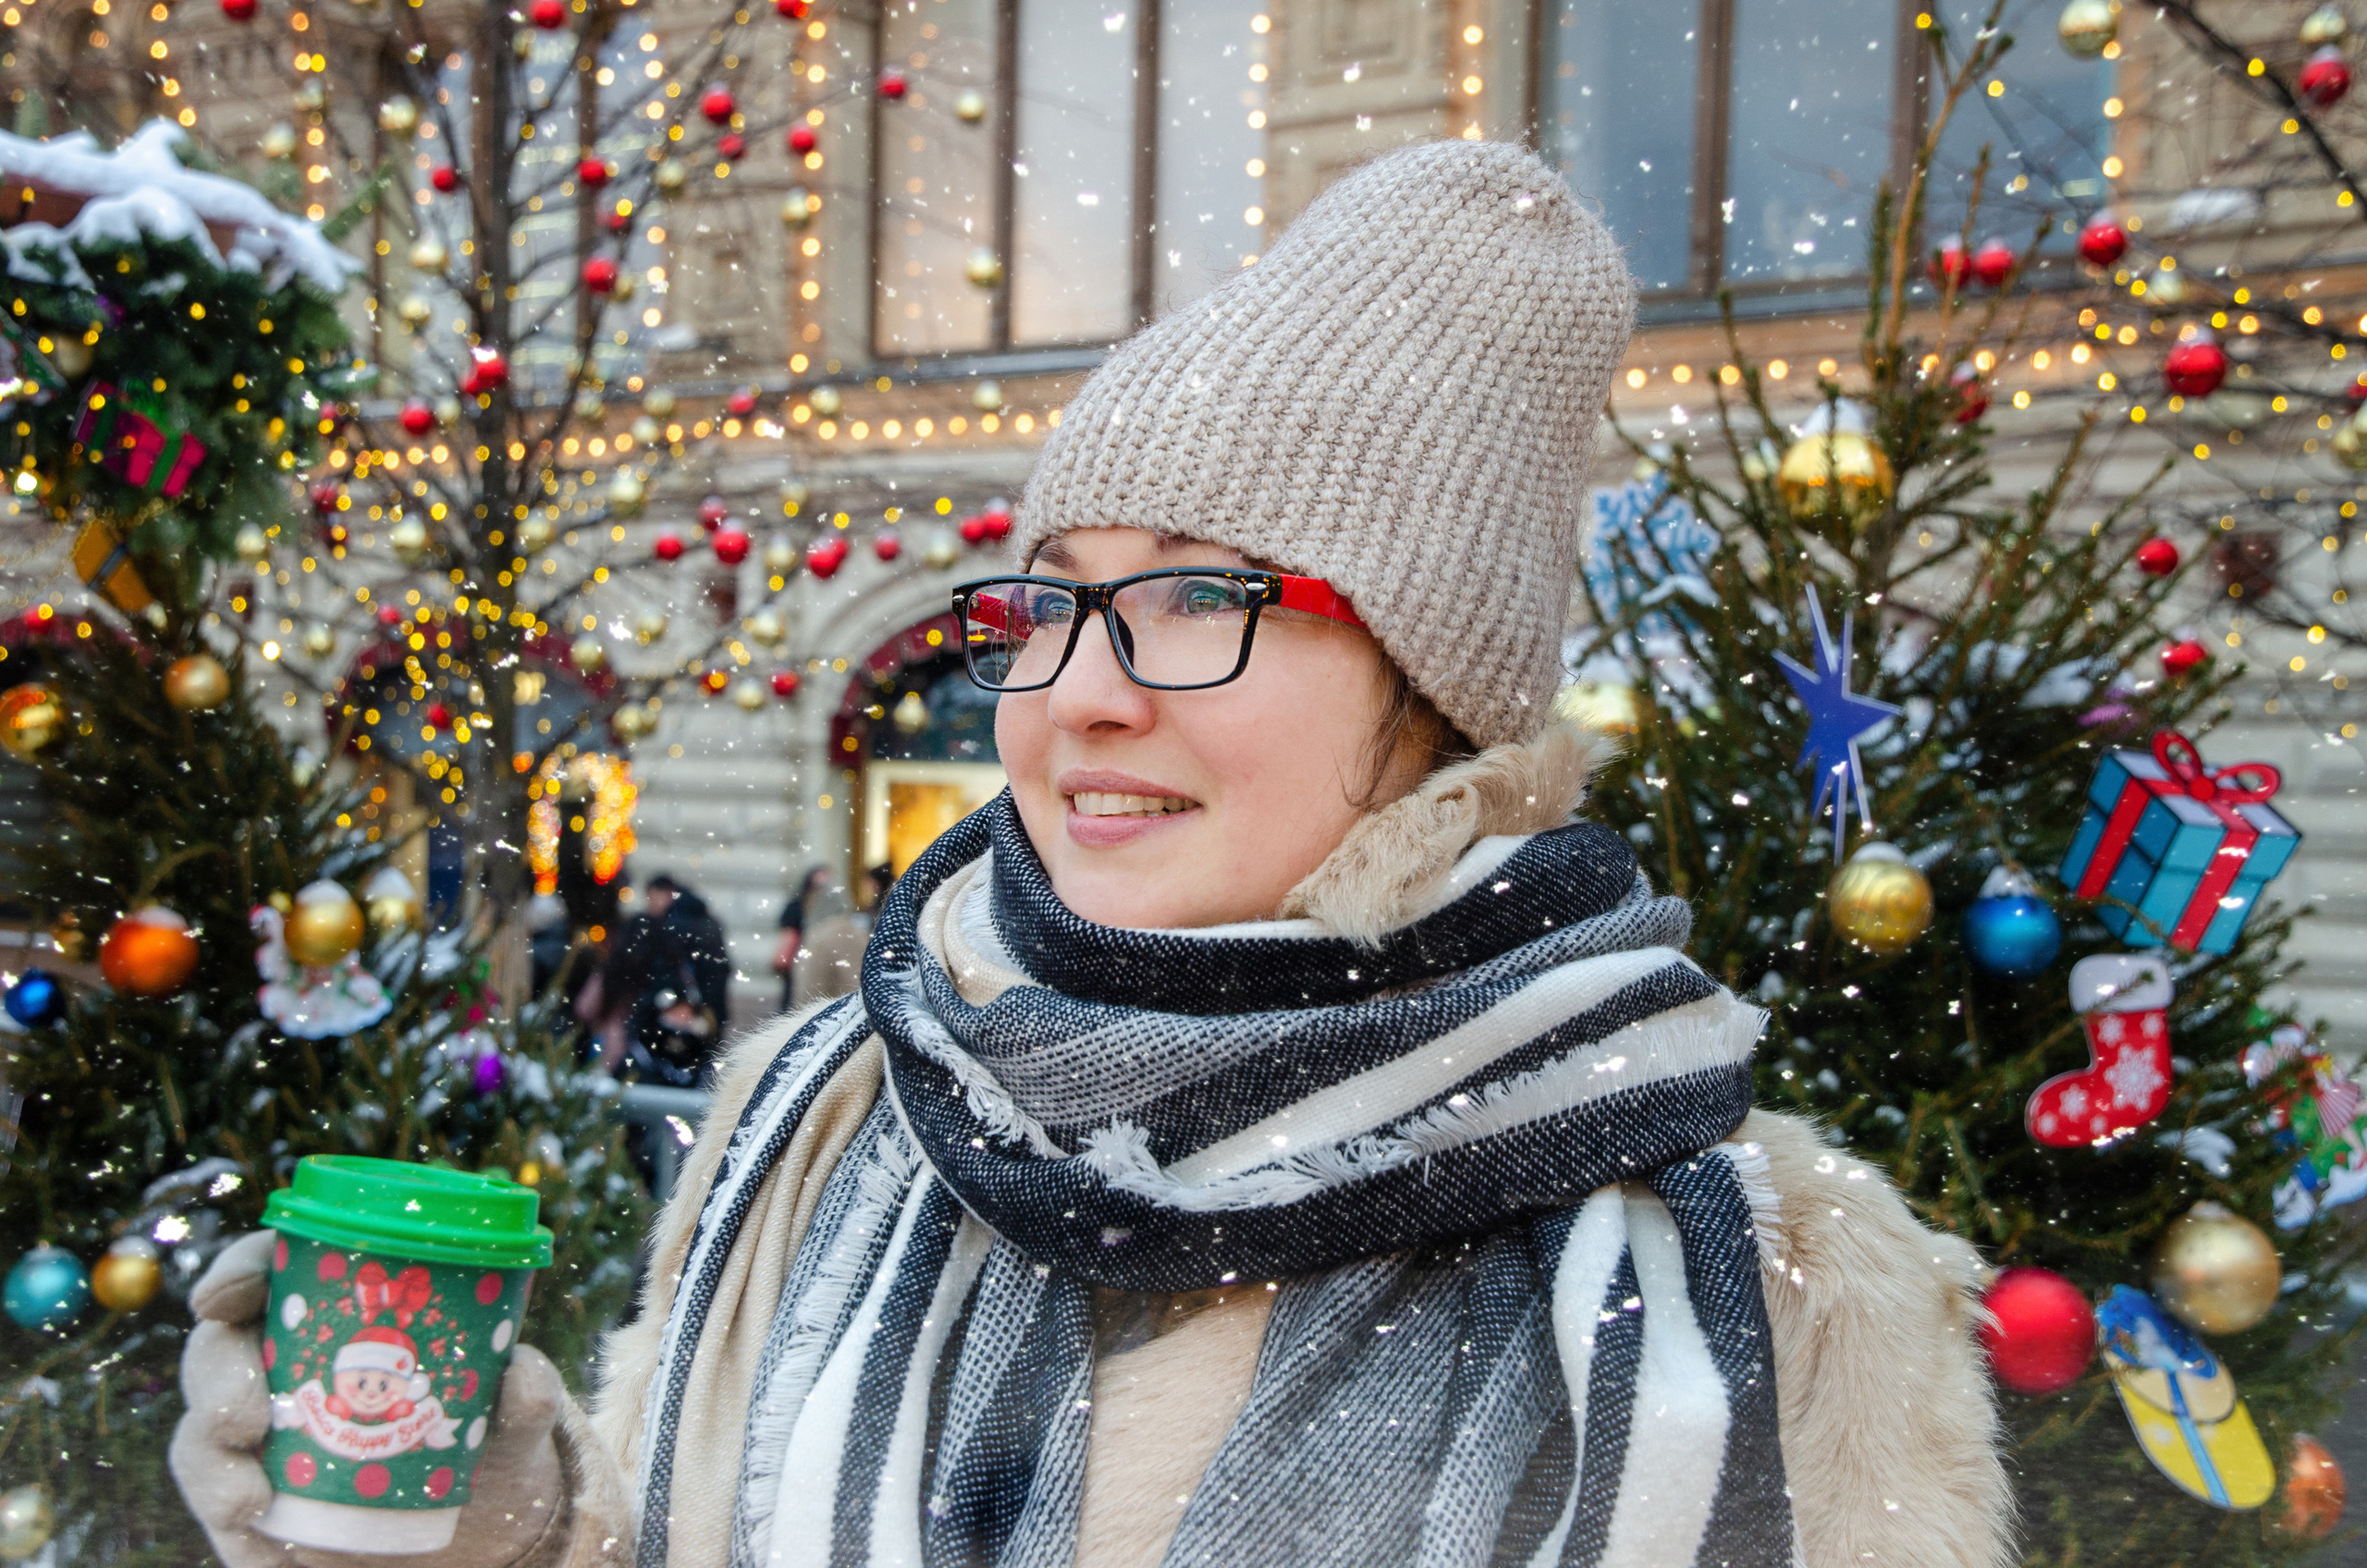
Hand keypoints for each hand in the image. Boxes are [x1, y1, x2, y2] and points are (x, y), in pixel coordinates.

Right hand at [170, 1232, 570, 1567]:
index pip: (269, 1272)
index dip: (236, 1273)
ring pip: (201, 1431)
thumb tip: (521, 1375)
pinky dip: (223, 1509)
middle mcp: (280, 1367)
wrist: (467, 1530)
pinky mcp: (246, 1501)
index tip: (224, 1294)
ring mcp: (256, 1437)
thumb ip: (521, 1398)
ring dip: (211, 1459)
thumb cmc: (478, 1443)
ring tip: (249, 1497)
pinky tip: (253, 1525)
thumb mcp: (509, 1419)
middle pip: (219, 1348)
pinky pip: (216, 1499)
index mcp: (331, 1315)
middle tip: (248, 1413)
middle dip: (218, 1374)